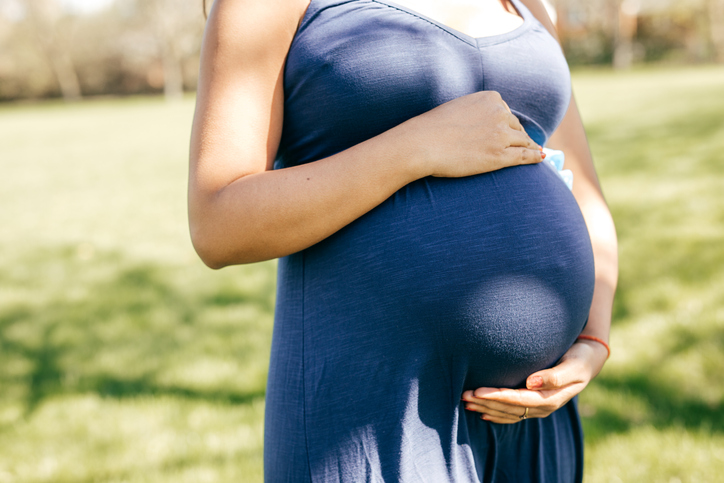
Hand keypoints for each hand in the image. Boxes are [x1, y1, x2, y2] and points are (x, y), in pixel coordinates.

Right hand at [400, 90, 543, 178]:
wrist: (422, 143)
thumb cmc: (431, 128)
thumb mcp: (456, 108)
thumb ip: (473, 111)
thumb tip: (480, 122)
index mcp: (490, 98)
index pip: (505, 111)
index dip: (506, 123)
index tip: (507, 132)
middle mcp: (499, 113)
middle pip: (516, 126)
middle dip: (517, 135)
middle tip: (522, 144)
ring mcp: (501, 135)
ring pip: (523, 141)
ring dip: (529, 146)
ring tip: (534, 152)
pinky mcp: (500, 156)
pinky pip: (524, 156)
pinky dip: (534, 157)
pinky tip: (540, 158)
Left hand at [460, 339, 607, 423]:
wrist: (588, 361)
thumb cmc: (579, 359)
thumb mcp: (573, 365)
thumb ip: (555, 375)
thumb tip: (532, 382)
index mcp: (551, 398)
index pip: (518, 400)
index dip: (497, 397)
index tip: (478, 391)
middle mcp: (543, 406)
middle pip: (509, 409)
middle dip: (486, 403)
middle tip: (463, 395)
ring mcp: (538, 408)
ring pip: (508, 413)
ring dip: (486, 409)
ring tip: (465, 402)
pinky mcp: (534, 404)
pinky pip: (512, 414)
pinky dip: (496, 414)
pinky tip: (481, 411)